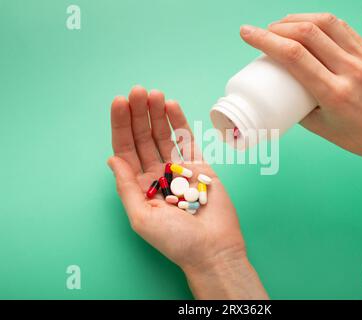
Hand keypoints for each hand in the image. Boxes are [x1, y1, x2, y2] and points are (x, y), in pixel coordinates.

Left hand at [108, 86, 267, 298]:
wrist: (213, 249)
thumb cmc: (176, 240)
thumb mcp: (141, 217)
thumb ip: (126, 187)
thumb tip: (112, 159)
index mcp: (140, 186)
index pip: (126, 149)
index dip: (121, 126)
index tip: (119, 103)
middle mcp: (157, 174)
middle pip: (144, 137)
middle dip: (139, 114)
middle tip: (137, 91)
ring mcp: (179, 168)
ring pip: (164, 135)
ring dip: (157, 114)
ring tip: (153, 93)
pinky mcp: (200, 166)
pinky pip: (188, 141)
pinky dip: (180, 123)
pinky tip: (171, 106)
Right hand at [240, 13, 361, 228]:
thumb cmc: (358, 136)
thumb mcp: (319, 127)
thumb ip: (295, 106)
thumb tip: (277, 89)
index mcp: (334, 93)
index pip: (294, 56)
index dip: (265, 40)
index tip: (247, 33)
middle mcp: (350, 71)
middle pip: (308, 33)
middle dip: (278, 27)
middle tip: (264, 32)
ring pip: (326, 22)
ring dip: (298, 19)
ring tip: (283, 25)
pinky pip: (342, 27)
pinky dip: (319, 22)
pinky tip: (308, 26)